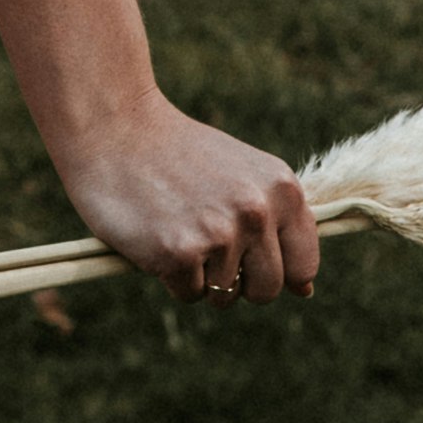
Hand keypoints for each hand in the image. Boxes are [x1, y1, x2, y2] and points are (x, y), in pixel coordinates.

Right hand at [46, 95, 322, 301]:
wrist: (116, 127)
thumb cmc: (179, 154)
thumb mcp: (245, 176)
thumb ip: (278, 225)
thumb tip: (306, 291)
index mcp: (283, 190)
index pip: (303, 266)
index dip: (276, 271)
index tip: (249, 258)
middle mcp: (258, 213)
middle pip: (266, 290)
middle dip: (237, 282)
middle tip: (206, 245)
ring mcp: (219, 235)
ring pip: (224, 296)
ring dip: (200, 277)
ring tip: (177, 229)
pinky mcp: (179, 253)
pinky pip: (189, 295)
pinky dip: (170, 277)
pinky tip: (156, 236)